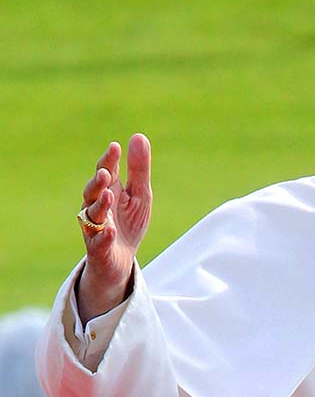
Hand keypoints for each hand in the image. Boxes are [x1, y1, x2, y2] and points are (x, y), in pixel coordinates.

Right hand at [77, 134, 152, 322]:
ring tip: (108, 194)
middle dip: (98, 182)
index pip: (106, 172)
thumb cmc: (129, 222)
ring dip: (100, 205)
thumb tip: (137, 136)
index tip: (115, 147)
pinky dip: (103, 236)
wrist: (120, 260)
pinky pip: (98, 242)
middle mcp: (97, 208)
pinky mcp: (99, 249)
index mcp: (109, 192)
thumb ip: (139, 169)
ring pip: (92, 215)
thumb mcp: (140, 194)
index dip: (109, 161)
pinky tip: (110, 230)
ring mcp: (95, 228)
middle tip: (105, 172)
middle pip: (93, 192)